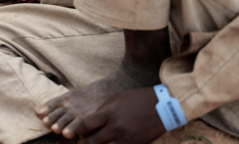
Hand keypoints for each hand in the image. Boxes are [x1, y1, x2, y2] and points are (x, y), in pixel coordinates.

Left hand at [39, 87, 164, 142]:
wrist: (164, 107)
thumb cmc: (137, 99)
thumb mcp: (116, 99)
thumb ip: (102, 111)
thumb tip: (89, 121)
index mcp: (109, 114)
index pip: (85, 125)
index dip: (77, 130)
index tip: (74, 131)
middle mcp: (115, 128)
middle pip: (91, 142)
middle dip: (83, 143)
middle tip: (81, 142)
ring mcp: (126, 139)